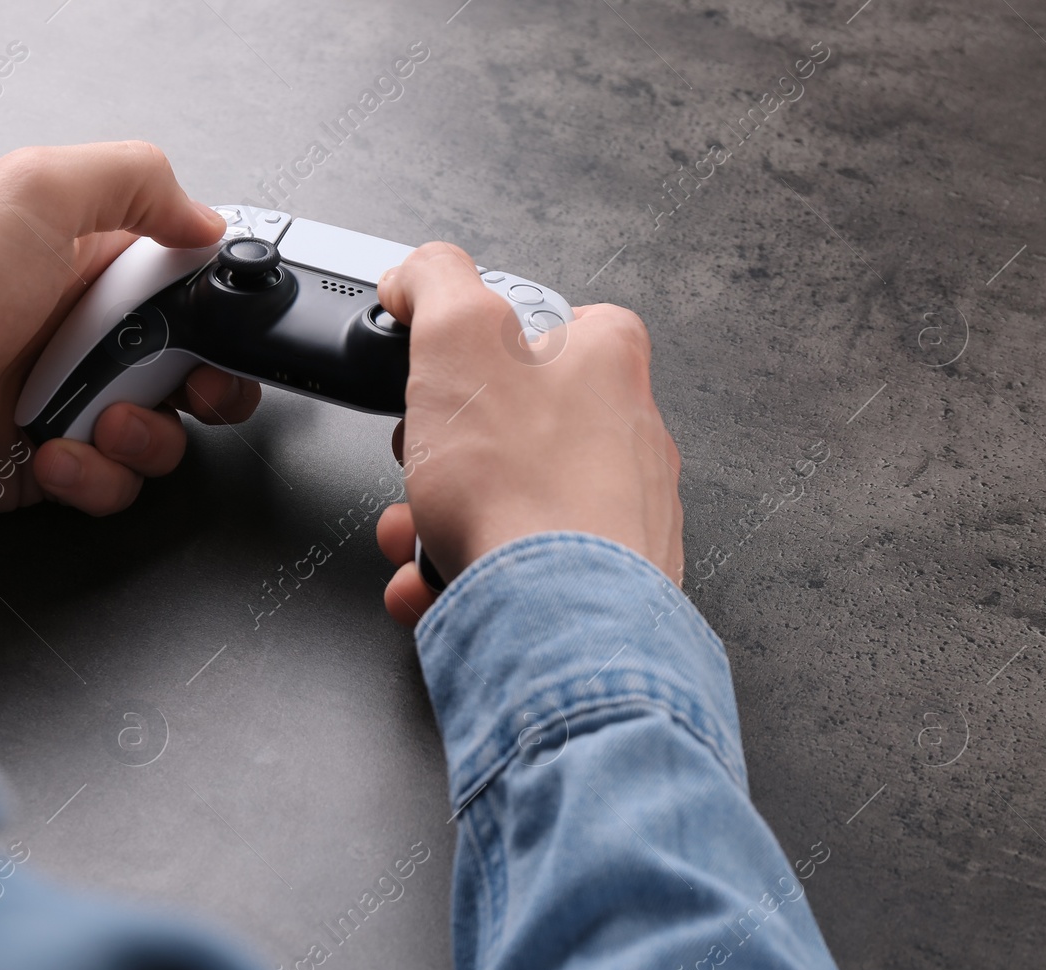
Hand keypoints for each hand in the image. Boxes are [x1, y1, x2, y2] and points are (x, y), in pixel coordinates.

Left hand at [0, 141, 261, 517]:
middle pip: (198, 371)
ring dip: (146, 436)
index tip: (220, 325)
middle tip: (187, 387)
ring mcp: (72, 403)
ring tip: (97, 420)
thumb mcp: (38, 191)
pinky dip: (93, 475)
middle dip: (210, 387)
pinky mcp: (53, 464)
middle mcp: (90, 334)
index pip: (193, 286)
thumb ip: (138, 181)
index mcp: (94, 263)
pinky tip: (48, 451)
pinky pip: (115, 484)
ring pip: (165, 436)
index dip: (221, 309)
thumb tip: (208, 219)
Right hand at [373, 243, 682, 624]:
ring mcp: (621, 516)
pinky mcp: (604, 584)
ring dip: (441, 520)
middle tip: (416, 468)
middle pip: (514, 425)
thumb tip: (418, 271)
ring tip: (415, 539)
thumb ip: (435, 283)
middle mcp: (630, 436)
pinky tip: (433, 584)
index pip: (548, 322)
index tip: (437, 373)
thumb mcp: (459, 339)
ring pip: (510, 501)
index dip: (477, 347)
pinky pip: (521, 569)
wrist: (562, 621)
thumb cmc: (526, 488)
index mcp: (609, 364)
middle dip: (442, 454)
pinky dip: (466, 575)